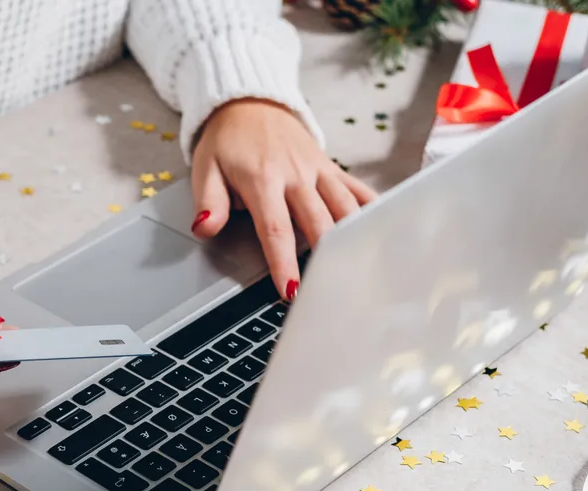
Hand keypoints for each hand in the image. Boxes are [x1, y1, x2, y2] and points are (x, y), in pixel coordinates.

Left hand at [190, 98, 376, 300]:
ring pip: (345, 207)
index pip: (276, 228)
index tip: (291, 290)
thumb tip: (204, 228)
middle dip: (325, 258)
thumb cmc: (227, 141)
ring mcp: (318, 170)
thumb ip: (208, 202)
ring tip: (359, 270)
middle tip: (330, 290)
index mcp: (263, 179)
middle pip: (318, 222)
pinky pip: (357, 190)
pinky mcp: (331, 167)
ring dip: (353, 239)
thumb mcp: (206, 168)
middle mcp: (296, 175)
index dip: (284, 262)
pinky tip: (383, 232)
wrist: (249, 102)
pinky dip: (373, 210)